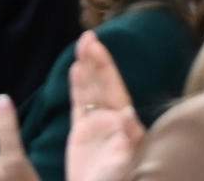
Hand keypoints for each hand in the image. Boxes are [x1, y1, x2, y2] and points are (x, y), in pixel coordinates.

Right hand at [66, 32, 143, 180]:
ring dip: (85, 68)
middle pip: (102, 82)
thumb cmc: (121, 179)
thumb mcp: (128, 161)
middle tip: (87, 36)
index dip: (107, 65)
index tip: (99, 44)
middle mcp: (111, 117)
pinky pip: (78, 105)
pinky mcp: (81, 133)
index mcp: (125, 121)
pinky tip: (75, 70)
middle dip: (96, 59)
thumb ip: (129, 138)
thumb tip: (127, 113)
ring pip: (89, 90)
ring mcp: (96, 124)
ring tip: (80, 46)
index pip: (115, 86)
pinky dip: (77, 87)